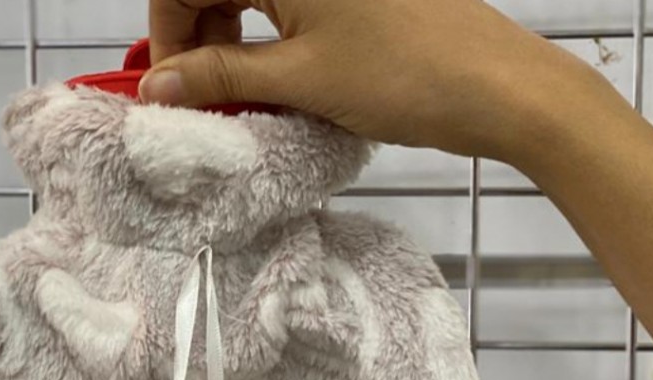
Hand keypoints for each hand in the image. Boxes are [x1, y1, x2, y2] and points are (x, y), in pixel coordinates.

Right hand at [142, 0, 607, 168]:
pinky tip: (271, 78)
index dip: (168, 32)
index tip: (168, 88)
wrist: (496, 86)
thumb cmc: (401, 76)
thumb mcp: (300, 79)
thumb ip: (221, 76)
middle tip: (201, 98)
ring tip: (238, 95)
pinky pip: (286, 3)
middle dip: (196, 35)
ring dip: (229, 39)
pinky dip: (267, 38)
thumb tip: (157, 87)